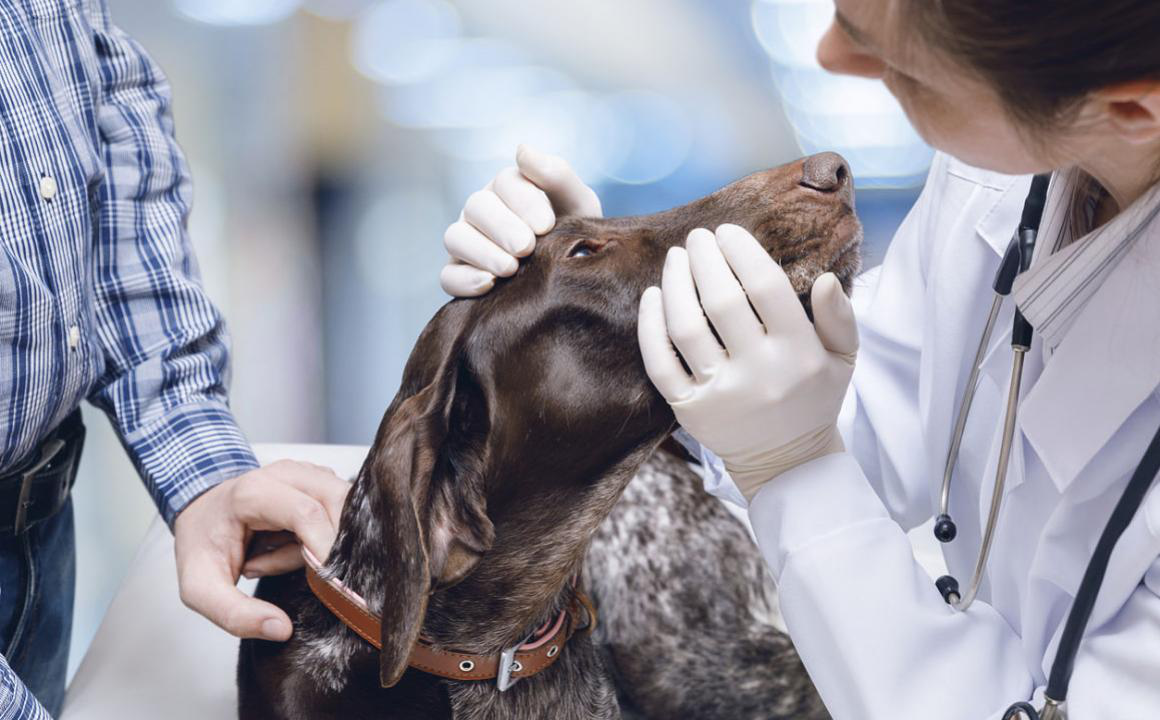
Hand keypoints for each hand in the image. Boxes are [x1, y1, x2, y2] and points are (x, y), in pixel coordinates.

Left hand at [173, 460, 349, 640]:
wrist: (201, 510)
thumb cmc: (201, 543)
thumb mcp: (200, 589)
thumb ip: (234, 614)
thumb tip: (282, 629)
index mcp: (253, 492)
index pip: (307, 513)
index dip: (327, 549)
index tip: (333, 586)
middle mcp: (285, 474)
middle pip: (337, 502)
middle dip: (334, 546)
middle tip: (306, 576)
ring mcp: (306, 473)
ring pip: (344, 505)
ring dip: (328, 542)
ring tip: (286, 559)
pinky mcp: (320, 481)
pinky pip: (342, 509)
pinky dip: (328, 535)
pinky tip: (295, 547)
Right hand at [440, 144, 601, 296]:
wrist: (574, 274)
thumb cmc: (574, 232)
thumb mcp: (578, 203)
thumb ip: (556, 175)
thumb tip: (522, 150)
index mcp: (509, 187)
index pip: (506, 182)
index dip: (524, 202)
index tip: (546, 225)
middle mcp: (482, 211)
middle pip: (476, 207)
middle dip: (502, 227)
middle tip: (527, 247)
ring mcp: (468, 242)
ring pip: (455, 238)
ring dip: (482, 252)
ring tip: (511, 268)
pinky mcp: (461, 274)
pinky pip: (448, 276)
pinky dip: (465, 280)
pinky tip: (490, 284)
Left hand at [638, 224, 857, 500]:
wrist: (786, 463)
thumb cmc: (813, 399)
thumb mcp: (843, 360)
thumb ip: (840, 318)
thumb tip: (825, 279)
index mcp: (798, 353)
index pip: (766, 287)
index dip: (742, 252)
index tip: (728, 232)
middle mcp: (758, 372)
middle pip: (722, 300)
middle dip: (705, 259)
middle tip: (697, 237)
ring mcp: (720, 394)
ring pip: (685, 328)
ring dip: (675, 284)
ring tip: (676, 258)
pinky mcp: (689, 411)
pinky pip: (660, 364)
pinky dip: (650, 326)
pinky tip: (653, 297)